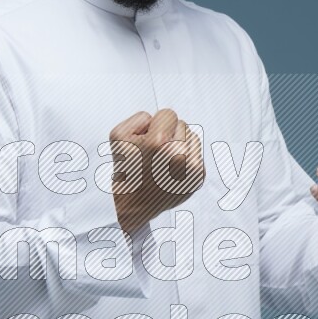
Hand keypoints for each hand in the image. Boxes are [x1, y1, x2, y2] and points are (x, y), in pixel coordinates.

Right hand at [109, 108, 204, 235]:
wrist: (134, 204)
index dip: (155, 125)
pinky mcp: (199, 177)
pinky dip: (186, 158)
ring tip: (164, 160)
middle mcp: (178, 156)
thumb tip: (161, 120)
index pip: (168, 114)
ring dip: (180, 144)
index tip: (148, 140)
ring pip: (192, 137)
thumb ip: (141, 118)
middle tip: (155, 153)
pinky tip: (172, 169)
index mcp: (157, 143)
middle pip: (182, 124)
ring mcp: (191, 168)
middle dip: (169, 134)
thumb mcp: (118, 135)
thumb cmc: (127, 170)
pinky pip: (197, 153)